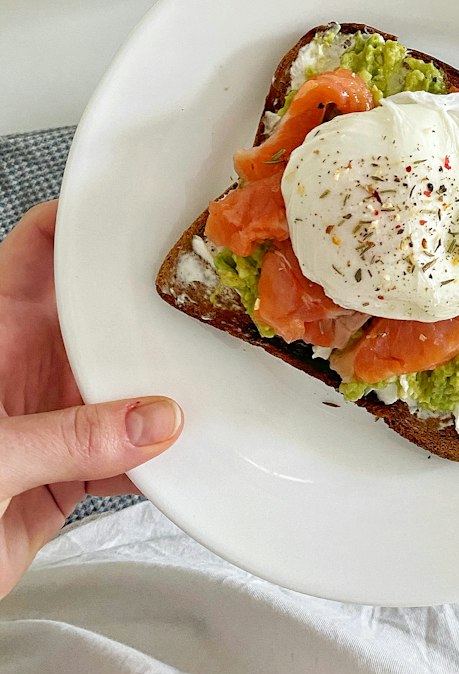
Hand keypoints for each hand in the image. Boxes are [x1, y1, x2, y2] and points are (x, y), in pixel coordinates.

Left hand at [0, 201, 182, 596]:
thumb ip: (73, 438)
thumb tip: (157, 421)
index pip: (41, 246)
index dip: (88, 217)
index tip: (145, 202)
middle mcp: (28, 364)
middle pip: (101, 312)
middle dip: (151, 300)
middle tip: (207, 287)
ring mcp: (52, 415)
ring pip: (124, 381)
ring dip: (165, 385)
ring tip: (215, 371)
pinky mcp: (68, 471)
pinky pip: (129, 452)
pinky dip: (162, 457)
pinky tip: (193, 452)